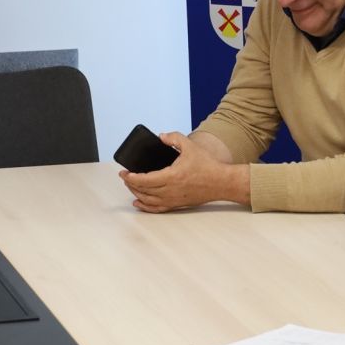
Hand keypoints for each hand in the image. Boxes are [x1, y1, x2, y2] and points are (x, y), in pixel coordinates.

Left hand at [118, 132, 248, 212]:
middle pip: (143, 190)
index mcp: (171, 176)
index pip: (144, 180)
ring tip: (130, 186)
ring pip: (148, 200)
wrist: (221, 182)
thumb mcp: (190, 146)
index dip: (131, 177)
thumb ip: (174, 138)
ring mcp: (173, 199)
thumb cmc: (207, 166)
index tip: (124, 172)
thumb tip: (161, 136)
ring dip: (136, 193)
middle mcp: (170, 190)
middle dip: (131, 183)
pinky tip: (138, 203)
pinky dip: (145, 207)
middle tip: (125, 176)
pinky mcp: (177, 204)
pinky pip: (157, 208)